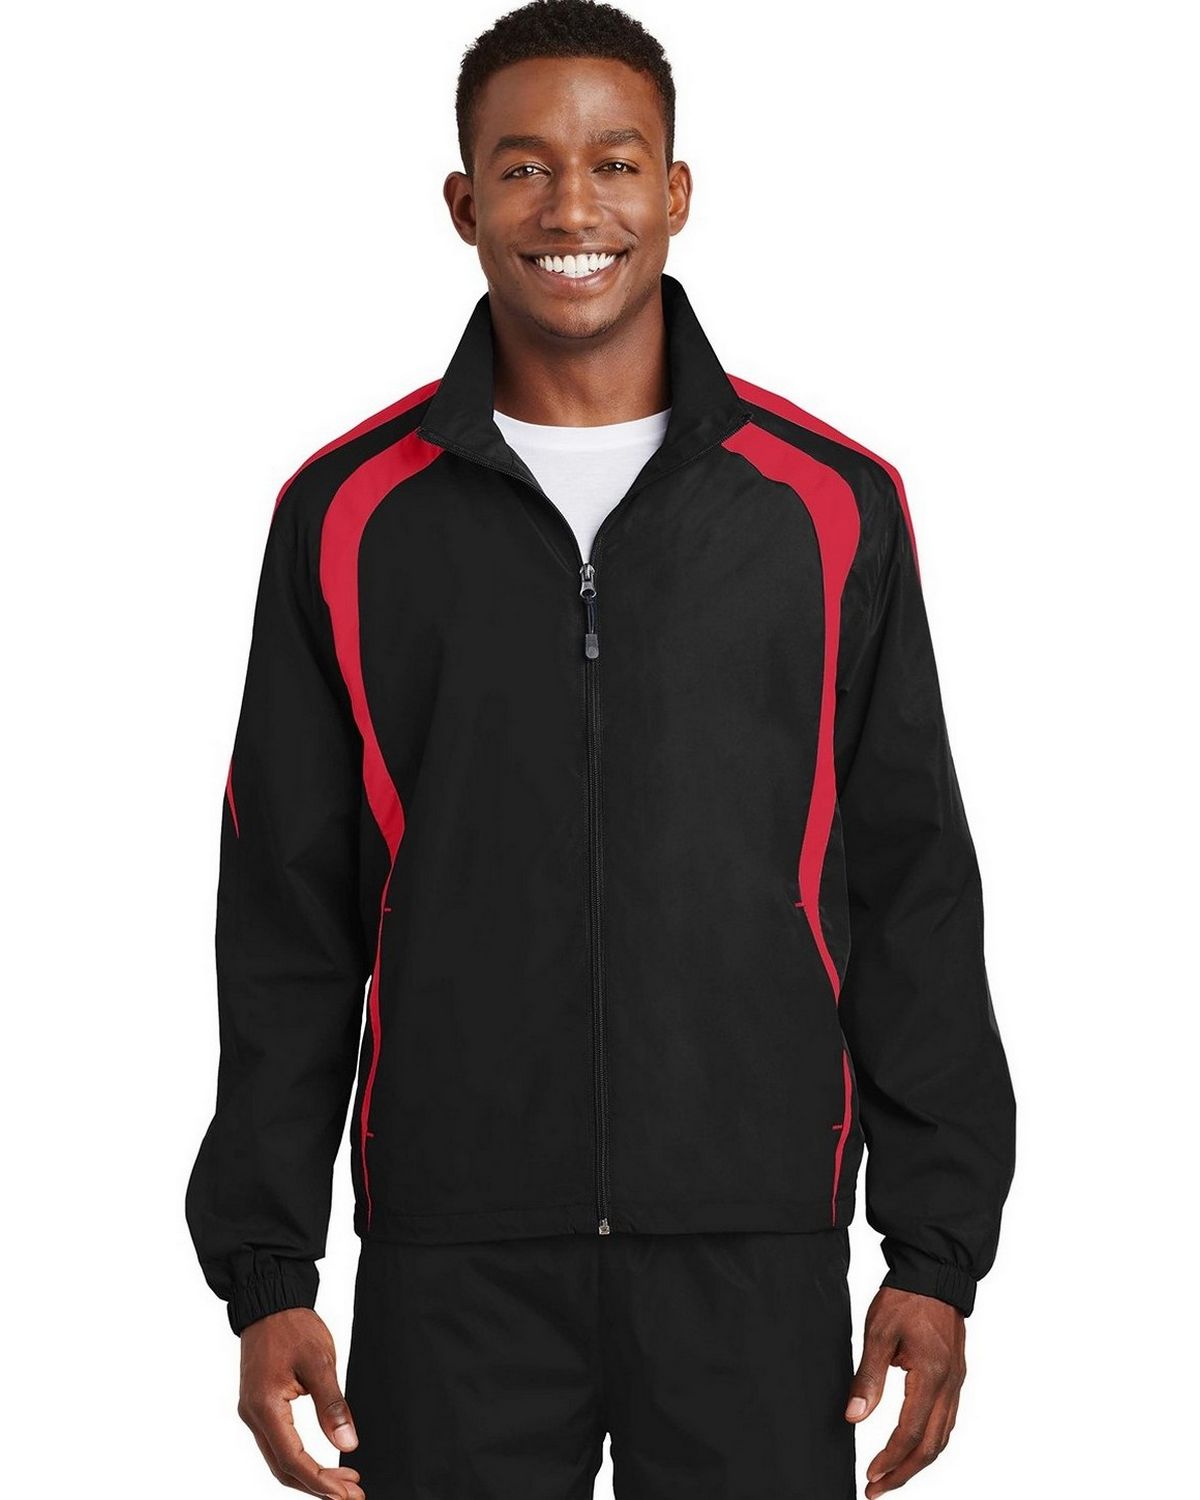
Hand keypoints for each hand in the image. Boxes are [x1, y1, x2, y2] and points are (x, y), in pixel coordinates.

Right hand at [237, 1306, 364, 1497]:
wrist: (270, 1302)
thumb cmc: (293, 1326)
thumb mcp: (320, 1362)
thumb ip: (332, 1406)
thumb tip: (348, 1445)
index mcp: (265, 1407)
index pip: (292, 1459)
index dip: (320, 1481)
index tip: (346, 1494)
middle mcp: (254, 1416)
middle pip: (283, 1468)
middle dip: (317, 1485)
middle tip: (352, 1494)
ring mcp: (254, 1413)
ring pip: (279, 1459)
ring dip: (310, 1475)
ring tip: (345, 1482)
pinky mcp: (260, 1407)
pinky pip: (278, 1444)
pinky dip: (300, 1459)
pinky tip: (323, 1461)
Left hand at [844, 1286, 965, 1495]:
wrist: (934, 1272)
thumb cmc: (905, 1298)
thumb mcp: (878, 1333)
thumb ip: (868, 1377)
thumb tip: (854, 1417)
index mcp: (931, 1375)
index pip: (911, 1432)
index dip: (890, 1459)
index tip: (870, 1475)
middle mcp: (950, 1384)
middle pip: (932, 1445)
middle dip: (904, 1472)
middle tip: (878, 1488)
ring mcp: (957, 1382)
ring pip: (943, 1437)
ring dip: (918, 1461)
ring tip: (892, 1475)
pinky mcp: (955, 1377)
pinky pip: (947, 1420)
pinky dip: (930, 1441)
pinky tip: (913, 1447)